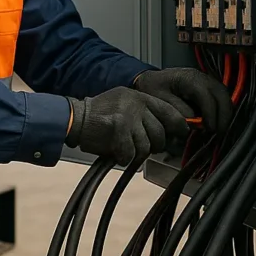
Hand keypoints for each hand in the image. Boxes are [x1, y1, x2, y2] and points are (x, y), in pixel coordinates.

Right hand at [65, 87, 189, 165]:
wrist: (75, 118)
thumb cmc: (99, 114)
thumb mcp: (123, 102)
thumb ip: (145, 112)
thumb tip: (169, 130)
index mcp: (139, 97)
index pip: (170, 112)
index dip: (179, 126)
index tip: (180, 134)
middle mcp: (135, 104)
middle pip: (160, 134)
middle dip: (153, 146)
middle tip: (140, 146)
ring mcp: (127, 117)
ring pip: (146, 147)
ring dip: (135, 153)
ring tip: (124, 148)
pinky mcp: (118, 130)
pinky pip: (130, 154)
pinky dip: (123, 158)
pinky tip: (115, 152)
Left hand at [133, 68, 232, 134]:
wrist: (150, 80)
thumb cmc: (153, 88)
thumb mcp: (160, 99)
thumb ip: (177, 110)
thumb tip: (193, 121)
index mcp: (189, 78)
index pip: (206, 96)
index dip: (211, 114)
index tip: (210, 129)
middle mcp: (201, 77)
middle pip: (221, 95)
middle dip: (223, 116)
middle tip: (218, 132)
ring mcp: (207, 80)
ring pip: (224, 96)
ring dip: (224, 114)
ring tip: (218, 129)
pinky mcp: (208, 87)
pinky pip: (220, 98)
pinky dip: (221, 110)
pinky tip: (216, 122)